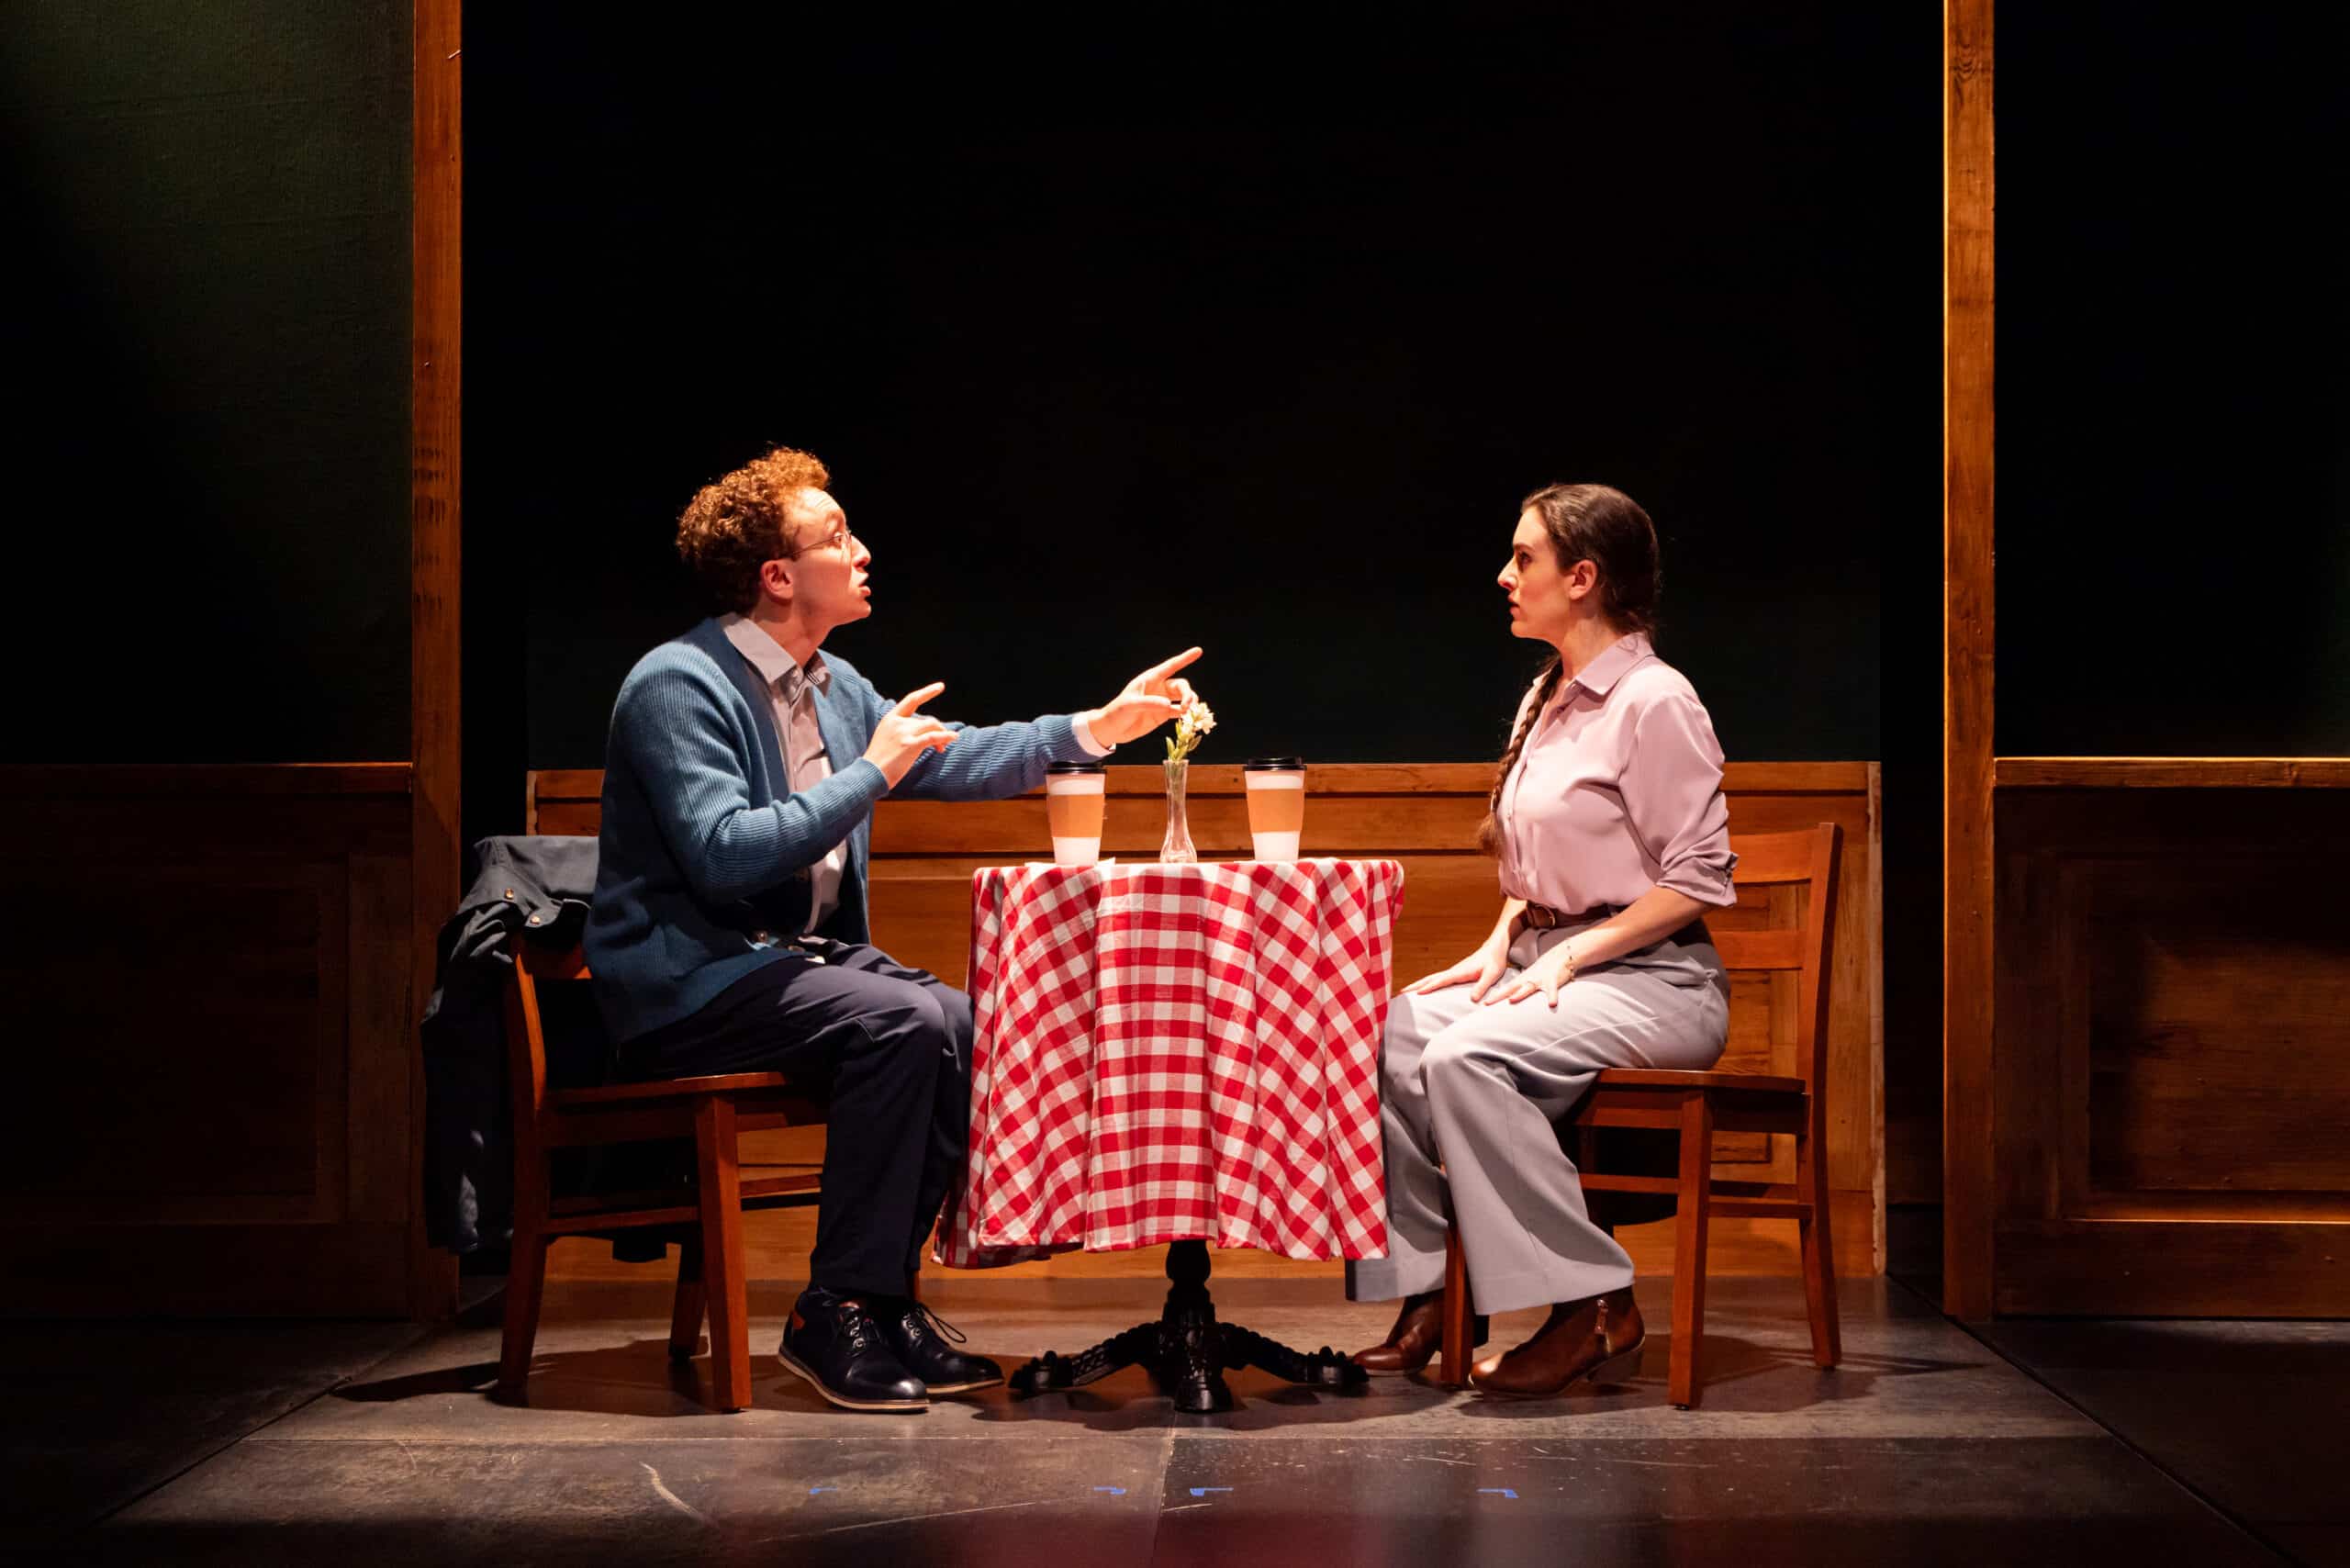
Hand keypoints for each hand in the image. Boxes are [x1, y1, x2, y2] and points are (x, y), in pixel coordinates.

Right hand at [862, 682, 955, 786]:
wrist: (869, 774)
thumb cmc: (879, 761)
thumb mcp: (885, 737)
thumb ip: (900, 730)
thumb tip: (921, 731)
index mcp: (890, 718)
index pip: (912, 699)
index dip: (927, 692)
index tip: (941, 687)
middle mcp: (897, 722)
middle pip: (926, 719)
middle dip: (937, 729)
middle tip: (942, 744)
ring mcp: (903, 733)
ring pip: (931, 726)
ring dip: (942, 735)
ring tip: (943, 748)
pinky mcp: (909, 745)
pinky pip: (933, 737)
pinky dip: (945, 736)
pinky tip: (953, 738)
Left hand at [1082, 646, 1203, 745]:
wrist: (1113, 729)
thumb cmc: (1118, 711)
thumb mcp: (1131, 705)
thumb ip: (1149, 703)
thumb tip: (1169, 705)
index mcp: (1150, 679)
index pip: (1171, 666)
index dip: (1185, 658)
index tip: (1199, 651)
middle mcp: (1159, 688)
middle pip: (1181, 685)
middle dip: (1187, 693)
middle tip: (1187, 706)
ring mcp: (1162, 701)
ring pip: (1183, 698)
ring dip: (1189, 703)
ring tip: (1188, 712)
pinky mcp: (1163, 714)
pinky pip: (1179, 711)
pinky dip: (1185, 713)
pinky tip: (1187, 717)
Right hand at [1404, 940, 1508, 1001]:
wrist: (1495, 948)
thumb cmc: (1495, 961)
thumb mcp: (1492, 974)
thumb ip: (1482, 986)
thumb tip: (1473, 999)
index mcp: (1460, 972)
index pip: (1441, 980)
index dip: (1429, 987)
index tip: (1417, 994)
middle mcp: (1453, 971)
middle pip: (1429, 978)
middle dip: (1415, 986)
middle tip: (1400, 993)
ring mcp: (1452, 971)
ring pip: (1431, 978)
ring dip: (1417, 985)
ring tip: (1404, 992)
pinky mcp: (1454, 973)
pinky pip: (1436, 979)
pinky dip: (1426, 984)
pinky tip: (1423, 989)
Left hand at [1484, 940, 1576, 1007]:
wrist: (1561, 956)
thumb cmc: (1545, 970)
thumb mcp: (1531, 978)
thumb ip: (1522, 987)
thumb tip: (1511, 998)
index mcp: (1523, 979)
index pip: (1506, 988)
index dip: (1495, 996)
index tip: (1484, 1003)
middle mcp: (1529, 979)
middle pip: (1512, 988)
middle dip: (1499, 996)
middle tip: (1488, 1003)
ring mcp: (1540, 979)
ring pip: (1529, 987)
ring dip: (1520, 993)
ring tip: (1511, 1000)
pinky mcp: (1553, 981)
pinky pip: (1553, 990)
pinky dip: (1552, 997)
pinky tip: (1552, 1004)